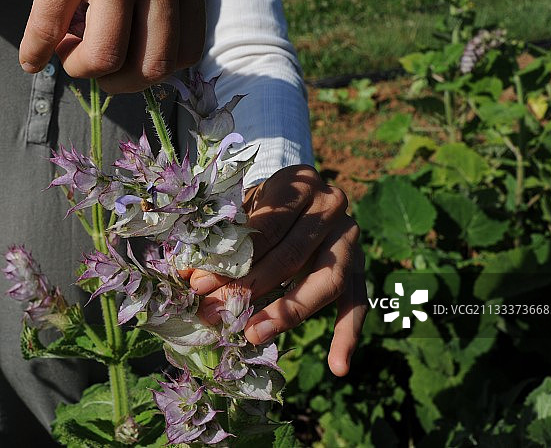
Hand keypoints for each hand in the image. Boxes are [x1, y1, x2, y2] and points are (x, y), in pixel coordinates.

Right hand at [15, 0, 206, 92]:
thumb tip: (142, 47)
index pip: (188, 49)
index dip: (154, 70)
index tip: (130, 64)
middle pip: (153, 63)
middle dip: (122, 84)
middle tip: (99, 73)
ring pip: (106, 55)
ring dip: (82, 69)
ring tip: (67, 56)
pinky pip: (48, 28)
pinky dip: (34, 53)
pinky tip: (30, 58)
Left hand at [183, 165, 366, 376]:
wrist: (300, 195)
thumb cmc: (263, 204)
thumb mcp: (243, 206)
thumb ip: (223, 238)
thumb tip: (189, 278)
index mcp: (301, 182)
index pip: (268, 226)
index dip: (234, 257)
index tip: (199, 284)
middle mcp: (332, 205)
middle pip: (294, 254)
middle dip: (251, 287)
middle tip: (217, 313)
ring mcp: (351, 237)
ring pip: (326, 281)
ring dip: (288, 312)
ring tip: (254, 334)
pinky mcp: (360, 266)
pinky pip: (357, 303)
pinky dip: (348, 335)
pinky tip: (337, 367)